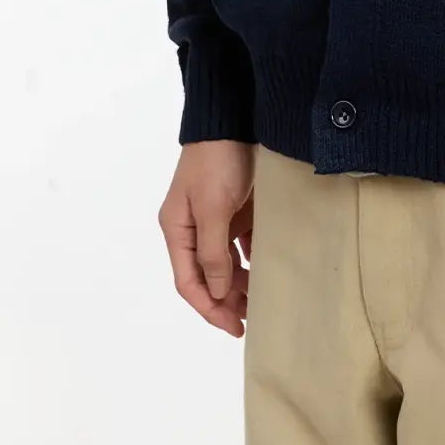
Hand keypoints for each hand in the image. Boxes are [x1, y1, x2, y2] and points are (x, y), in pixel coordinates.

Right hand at [159, 139, 255, 336]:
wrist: (235, 117)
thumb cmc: (218, 161)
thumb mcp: (213, 209)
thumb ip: (213, 253)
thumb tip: (214, 293)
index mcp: (177, 229)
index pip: (189, 282)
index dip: (210, 308)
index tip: (234, 327)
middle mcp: (192, 227)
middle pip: (207, 275)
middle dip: (226, 300)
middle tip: (252, 320)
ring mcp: (214, 217)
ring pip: (225, 262)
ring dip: (240, 282)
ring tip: (262, 300)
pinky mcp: (235, 207)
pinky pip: (241, 243)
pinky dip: (252, 258)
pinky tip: (267, 270)